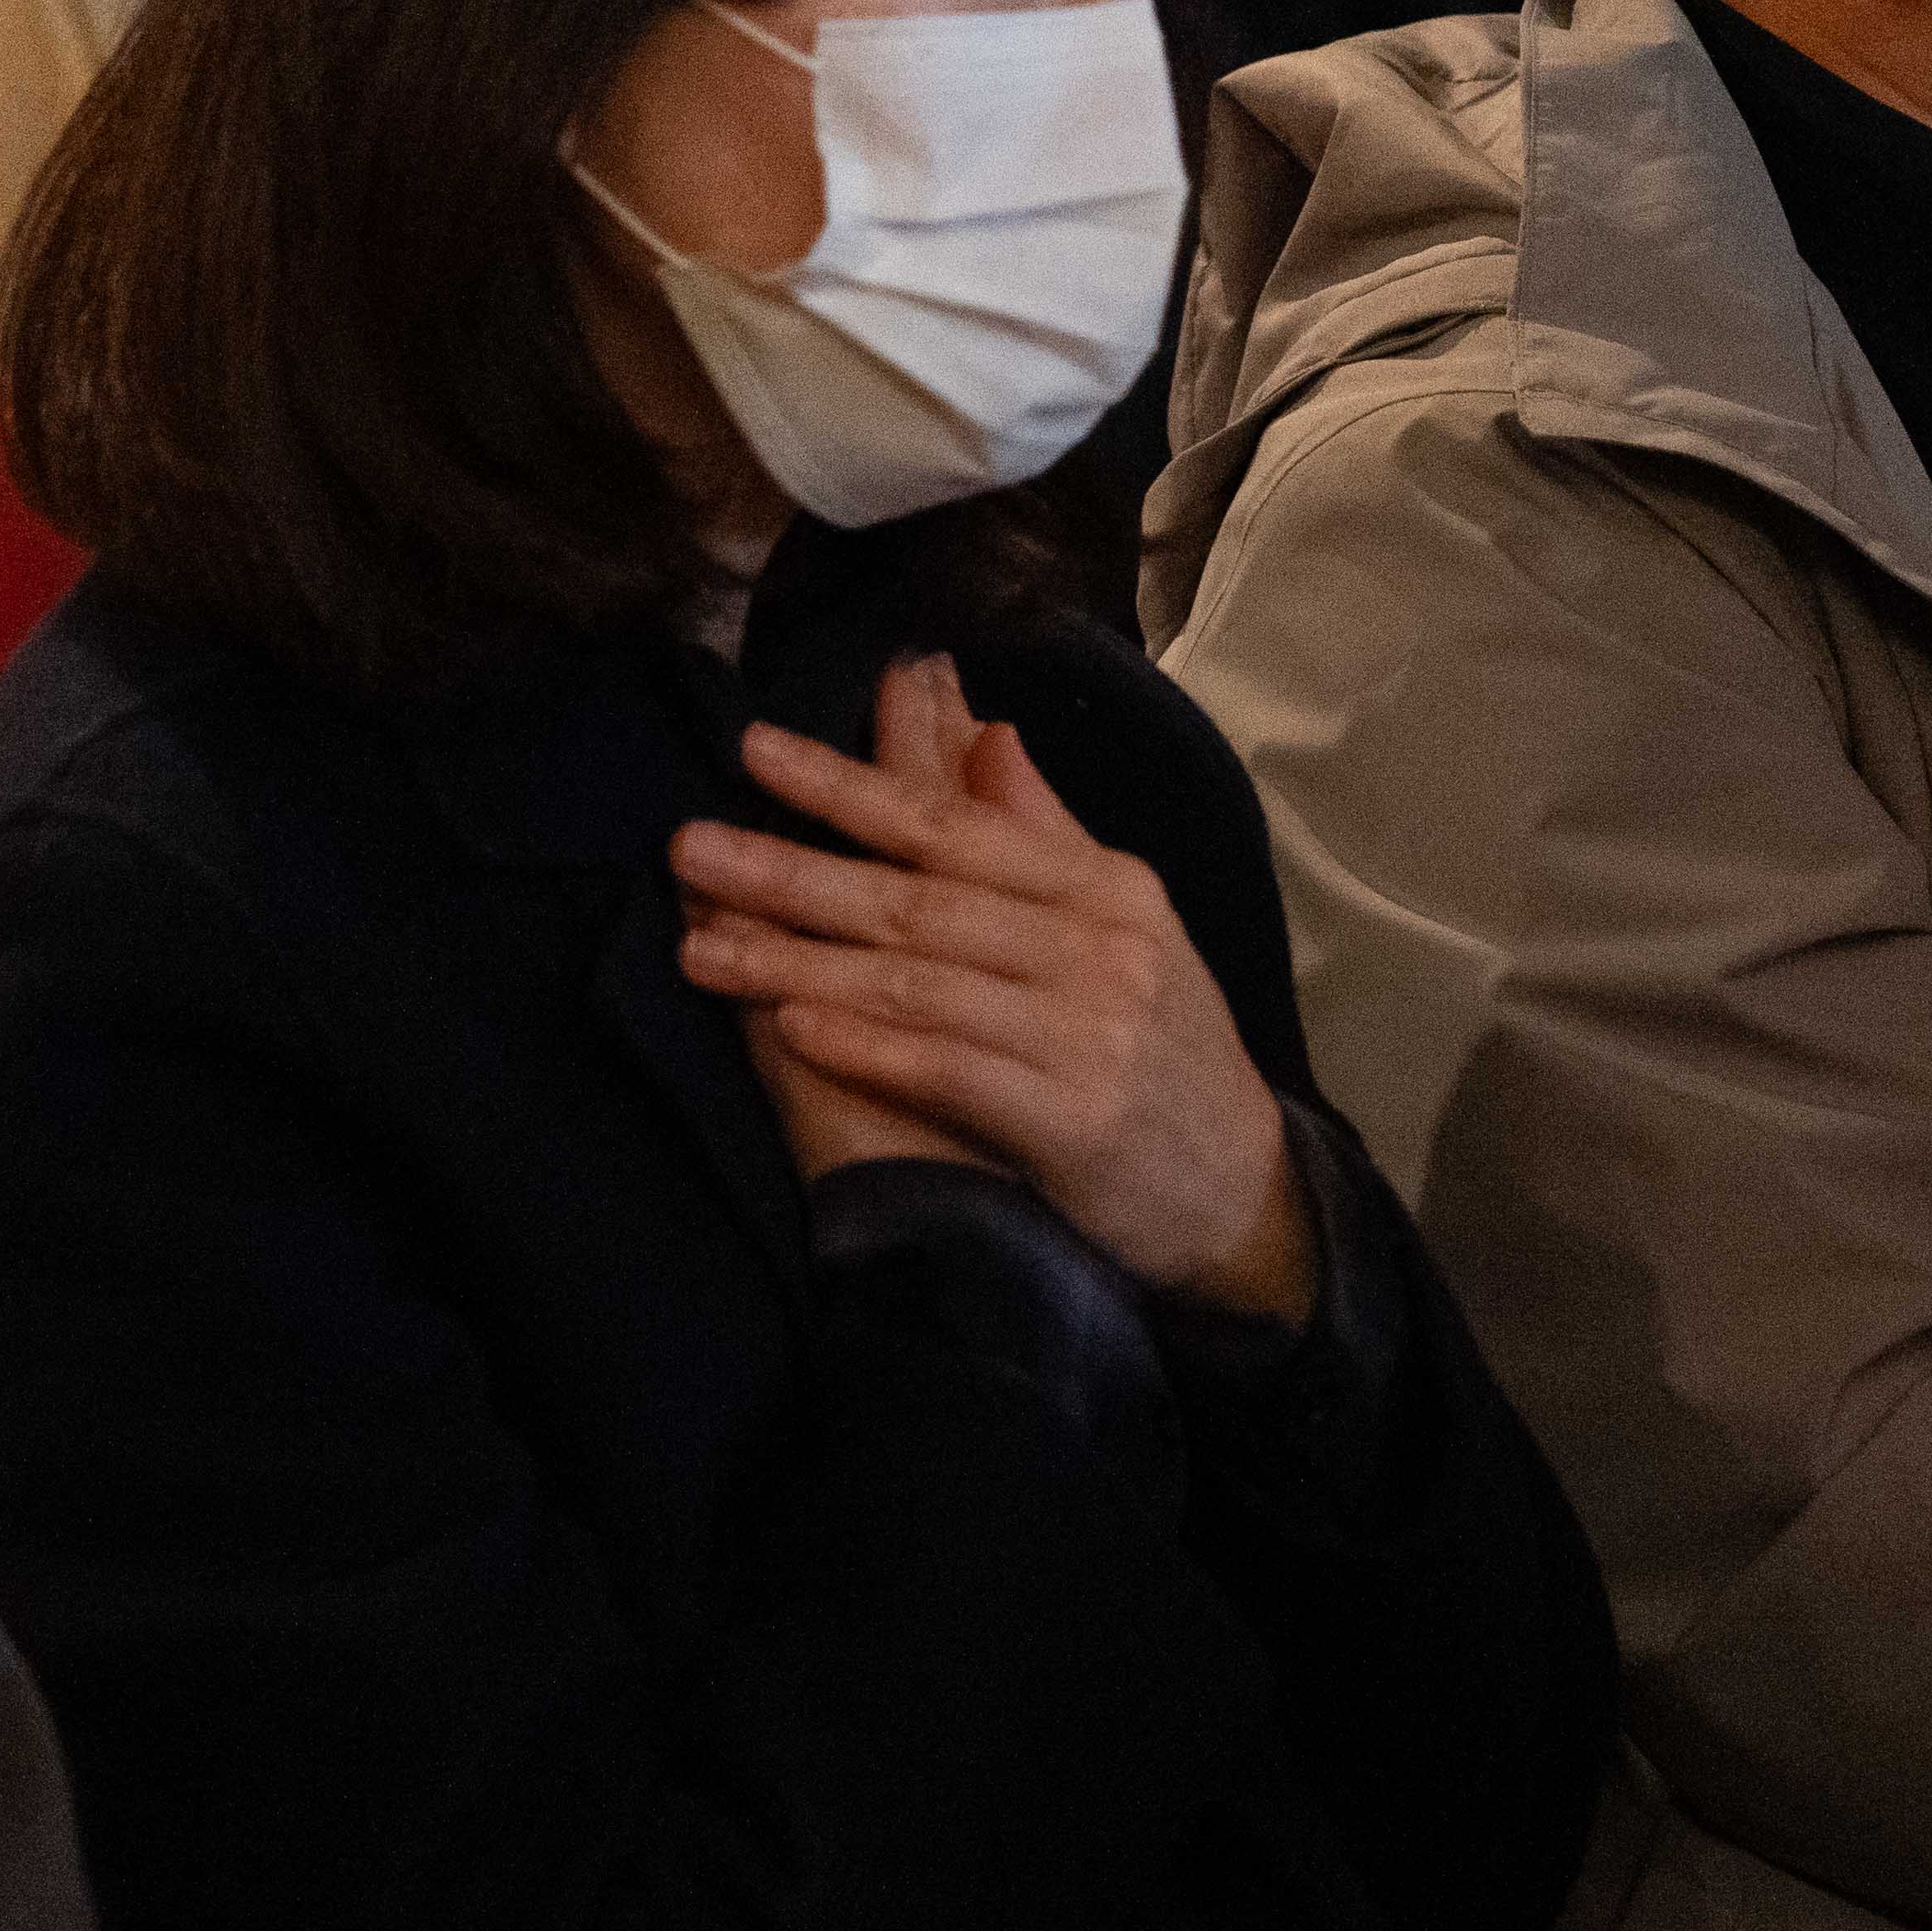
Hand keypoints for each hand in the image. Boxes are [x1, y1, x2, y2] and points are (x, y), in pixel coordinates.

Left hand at [674, 655, 1319, 1327]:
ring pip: (918, 981)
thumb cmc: (1164, 1052)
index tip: (754, 751)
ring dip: (799, 962)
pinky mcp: (1074, 1121)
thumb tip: (985, 738)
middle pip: (921, 898)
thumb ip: (1047, 838)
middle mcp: (1102, 948)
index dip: (851, 785)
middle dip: (794, 870)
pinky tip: (787, 1027)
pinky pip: (948, 1069)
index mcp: (1108, 888)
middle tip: (689, 846)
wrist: (1241, 1193)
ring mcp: (1091, 1033)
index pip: (958, 825)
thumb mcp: (1127, 930)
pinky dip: (866, 1046)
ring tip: (700, 947)